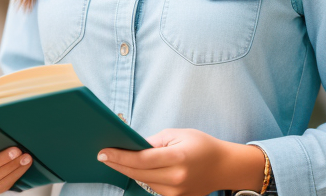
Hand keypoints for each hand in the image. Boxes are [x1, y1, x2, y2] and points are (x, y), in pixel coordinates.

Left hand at [97, 128, 225, 195]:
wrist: (223, 166)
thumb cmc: (201, 145)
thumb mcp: (178, 134)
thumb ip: (154, 142)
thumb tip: (133, 146)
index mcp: (177, 158)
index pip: (142, 159)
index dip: (120, 156)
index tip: (104, 152)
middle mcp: (176, 179)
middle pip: (138, 173)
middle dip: (118, 164)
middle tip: (102, 155)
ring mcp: (176, 193)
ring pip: (144, 182)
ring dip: (127, 171)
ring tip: (113, 159)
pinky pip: (152, 187)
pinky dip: (141, 177)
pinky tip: (131, 168)